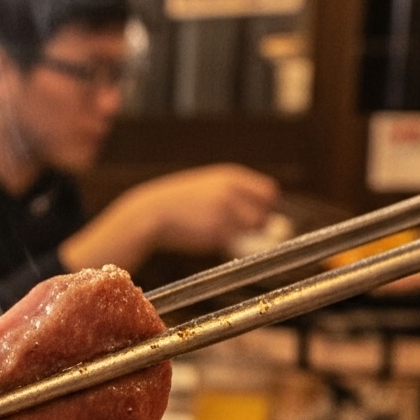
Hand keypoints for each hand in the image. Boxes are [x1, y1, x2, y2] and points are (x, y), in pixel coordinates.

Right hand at [60, 164, 279, 272]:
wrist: (150, 212)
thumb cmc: (179, 202)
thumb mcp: (207, 186)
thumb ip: (233, 194)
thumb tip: (263, 215)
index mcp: (231, 176)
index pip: (269, 191)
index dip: (266, 206)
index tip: (257, 216)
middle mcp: (233, 190)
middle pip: (266, 211)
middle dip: (257, 223)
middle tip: (238, 229)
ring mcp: (226, 210)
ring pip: (254, 229)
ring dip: (243, 234)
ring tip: (217, 232)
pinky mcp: (218, 230)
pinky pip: (235, 242)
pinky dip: (226, 243)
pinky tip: (205, 237)